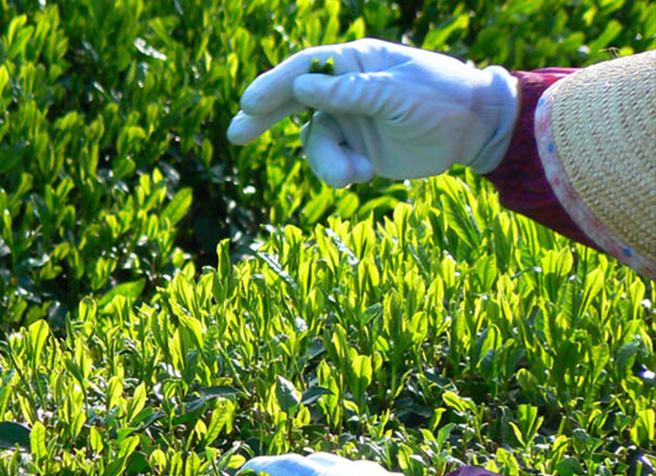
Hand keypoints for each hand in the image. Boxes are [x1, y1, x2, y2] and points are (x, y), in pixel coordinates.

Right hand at [227, 39, 519, 186]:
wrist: (475, 130)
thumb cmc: (442, 98)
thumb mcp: (397, 93)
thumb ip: (350, 92)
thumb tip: (301, 88)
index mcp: (354, 62)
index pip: (305, 70)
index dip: (273, 86)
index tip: (249, 104)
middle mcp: (344, 89)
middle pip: (293, 102)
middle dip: (264, 118)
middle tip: (236, 135)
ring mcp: (349, 120)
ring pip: (314, 143)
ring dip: (326, 163)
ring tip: (352, 177)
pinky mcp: (356, 149)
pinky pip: (332, 163)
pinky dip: (343, 172)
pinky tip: (366, 174)